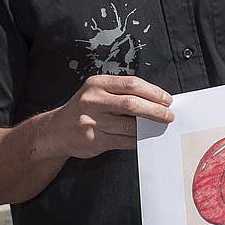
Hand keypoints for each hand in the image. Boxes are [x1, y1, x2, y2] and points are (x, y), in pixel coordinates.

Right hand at [35, 75, 173, 159]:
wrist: (55, 131)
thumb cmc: (84, 108)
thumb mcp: (98, 92)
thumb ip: (122, 93)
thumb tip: (156, 100)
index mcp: (97, 84)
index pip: (132, 84)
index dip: (153, 92)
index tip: (167, 99)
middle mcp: (93, 101)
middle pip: (132, 104)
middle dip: (156, 110)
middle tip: (169, 115)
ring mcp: (91, 121)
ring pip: (130, 125)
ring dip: (148, 127)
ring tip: (159, 126)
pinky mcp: (93, 140)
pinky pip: (123, 141)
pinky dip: (137, 139)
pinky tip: (143, 137)